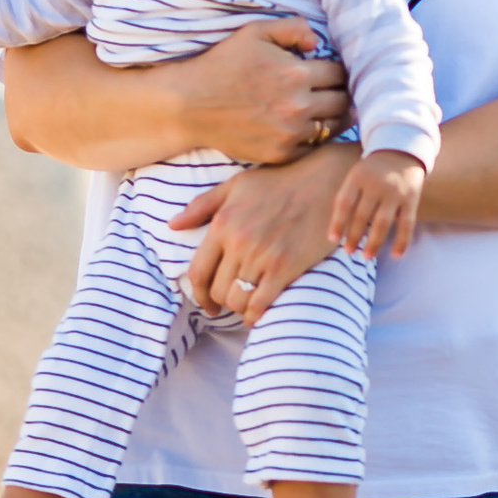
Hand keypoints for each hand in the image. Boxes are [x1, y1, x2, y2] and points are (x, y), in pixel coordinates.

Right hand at [163, 19, 350, 165]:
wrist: (190, 105)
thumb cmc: (222, 65)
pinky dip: (314, 137)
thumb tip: (318, 43)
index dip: (335, 70)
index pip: (339, 73)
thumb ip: (293, 28)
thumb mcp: (254, 32)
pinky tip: (303, 126)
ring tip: (322, 108)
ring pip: (334, 126)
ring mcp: (290, 134)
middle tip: (329, 90)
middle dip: (339, 92)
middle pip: (343, 101)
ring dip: (332, 116)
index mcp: (296, 73)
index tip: (327, 71)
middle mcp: (298, 106)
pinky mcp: (281, 154)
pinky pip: (314, 147)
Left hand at [174, 141, 353, 323]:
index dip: (197, 294)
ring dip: (239, 308)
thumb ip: (201, 206)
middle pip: (218, 290)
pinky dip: (255, 316)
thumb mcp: (236, 185)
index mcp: (223, 224)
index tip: (206, 302)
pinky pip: (261, 304)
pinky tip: (258, 313)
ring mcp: (263, 256)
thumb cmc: (280, 181)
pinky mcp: (286, 267)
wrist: (324, 181)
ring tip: (246, 304)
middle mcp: (239, 242)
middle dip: (220, 301)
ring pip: (238, 300)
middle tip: (231, 301)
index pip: (198, 272)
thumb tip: (172, 225)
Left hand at [330, 150, 423, 257]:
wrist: (402, 150)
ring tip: (366, 256)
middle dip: (354, 236)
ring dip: (374, 242)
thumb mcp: (356, 175)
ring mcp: (395, 192)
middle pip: (362, 215)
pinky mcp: (411, 199)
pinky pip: (406, 224)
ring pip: (383, 222)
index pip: (344, 202)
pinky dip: (401, 241)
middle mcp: (376, 184)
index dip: (337, 222)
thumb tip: (337, 230)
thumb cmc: (372, 170)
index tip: (333, 240)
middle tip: (349, 252)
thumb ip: (348, 196)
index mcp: (358, 177)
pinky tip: (395, 255)